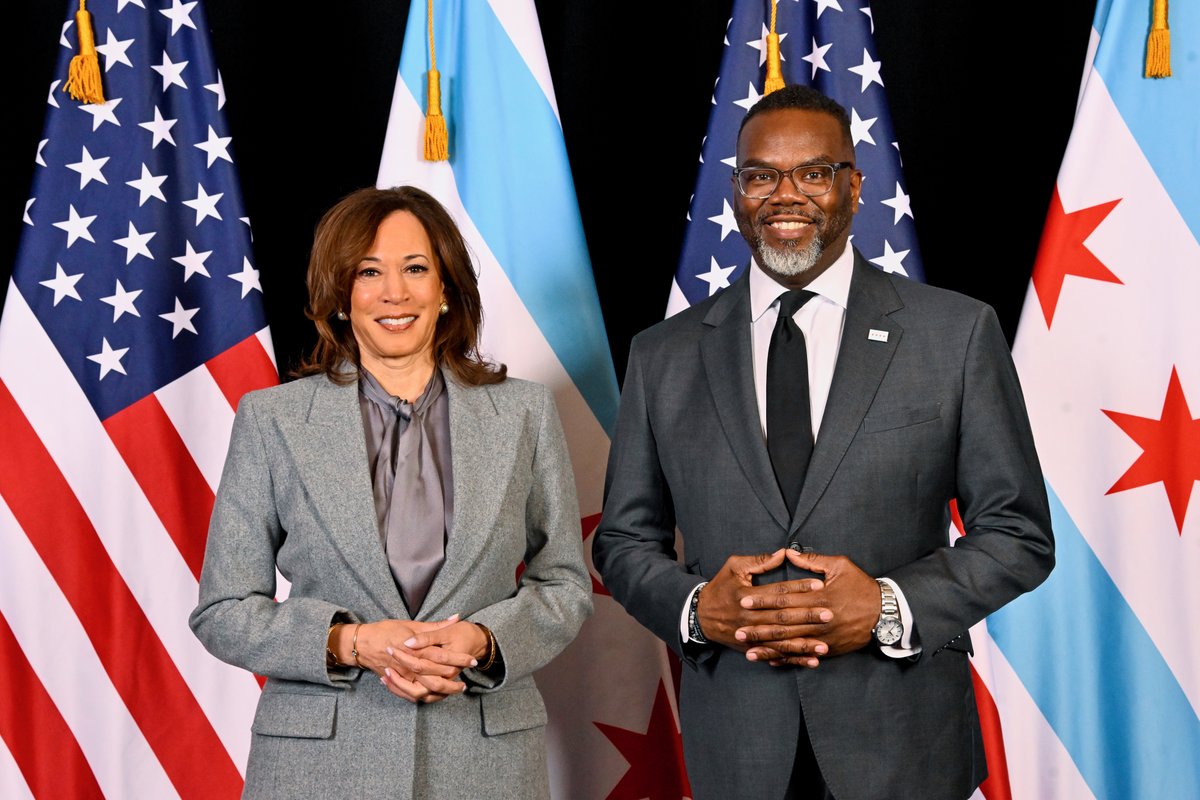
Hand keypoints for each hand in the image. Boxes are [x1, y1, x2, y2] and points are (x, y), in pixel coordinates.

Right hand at [338, 617, 471, 702]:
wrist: (362, 643)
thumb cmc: (386, 630)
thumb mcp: (411, 624)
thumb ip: (435, 625)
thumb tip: (456, 618)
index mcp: (415, 648)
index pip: (443, 656)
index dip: (459, 659)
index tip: (472, 660)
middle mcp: (409, 665)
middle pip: (436, 678)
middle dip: (453, 681)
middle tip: (466, 682)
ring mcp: (402, 676)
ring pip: (425, 691)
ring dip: (442, 692)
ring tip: (455, 690)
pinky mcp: (397, 682)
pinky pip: (412, 695)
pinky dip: (425, 696)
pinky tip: (437, 694)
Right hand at [696, 550, 830, 667]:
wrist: (699, 616)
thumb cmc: (720, 587)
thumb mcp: (734, 567)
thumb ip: (759, 560)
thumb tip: (784, 553)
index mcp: (746, 595)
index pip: (778, 591)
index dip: (799, 588)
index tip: (819, 586)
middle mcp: (749, 617)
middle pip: (782, 617)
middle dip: (806, 616)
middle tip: (829, 614)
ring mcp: (750, 635)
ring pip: (781, 640)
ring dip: (804, 643)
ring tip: (825, 644)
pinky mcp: (752, 647)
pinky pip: (776, 654)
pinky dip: (794, 659)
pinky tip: (812, 661)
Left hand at [737, 551, 880, 665]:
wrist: (886, 613)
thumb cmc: (861, 586)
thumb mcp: (840, 565)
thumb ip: (812, 561)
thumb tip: (788, 553)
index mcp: (819, 597)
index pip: (785, 599)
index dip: (763, 601)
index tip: (744, 601)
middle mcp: (819, 619)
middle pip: (783, 624)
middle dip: (759, 628)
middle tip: (737, 630)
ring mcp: (824, 637)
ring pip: (791, 644)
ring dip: (769, 648)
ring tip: (748, 651)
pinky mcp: (829, 649)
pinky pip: (804, 655)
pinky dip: (788, 659)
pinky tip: (771, 661)